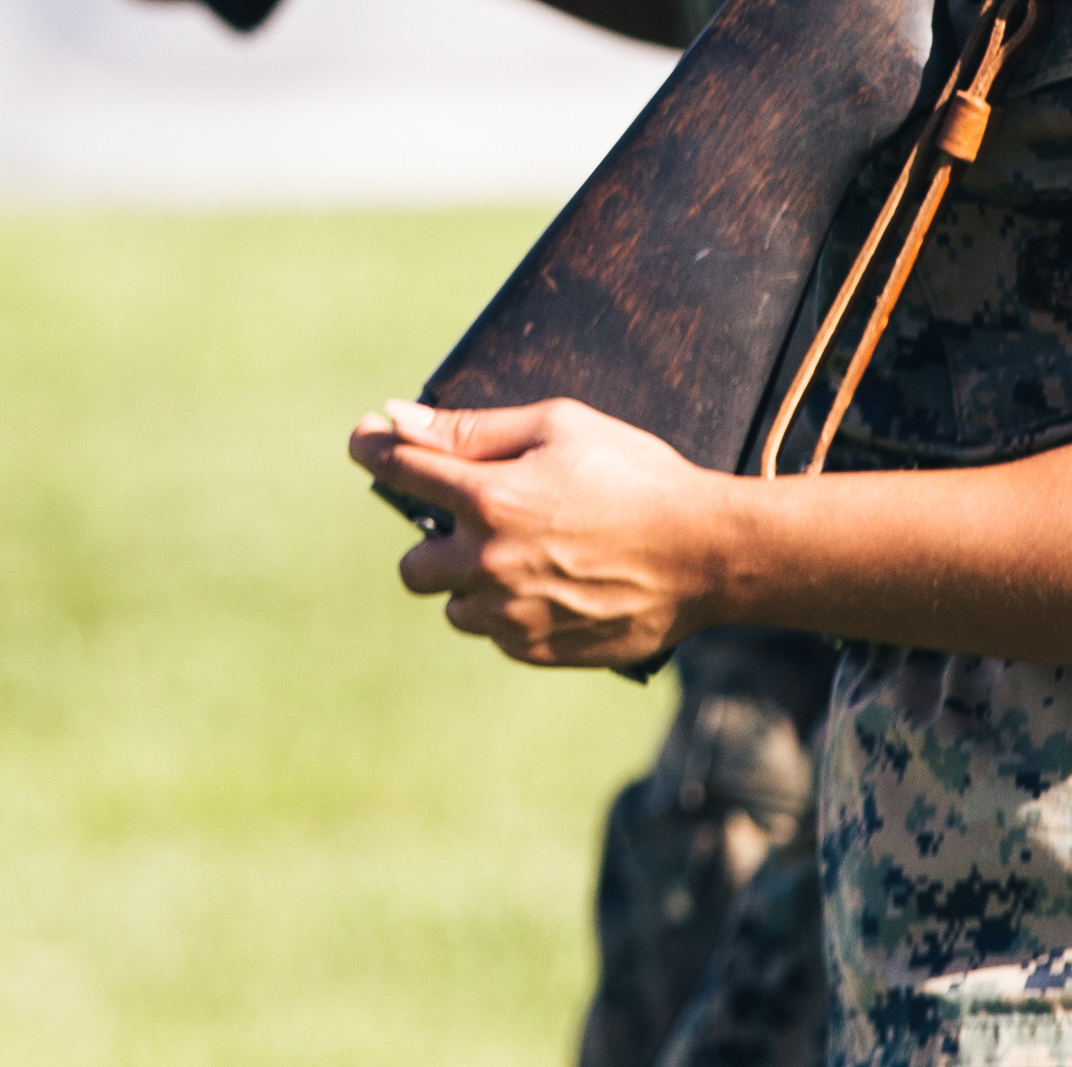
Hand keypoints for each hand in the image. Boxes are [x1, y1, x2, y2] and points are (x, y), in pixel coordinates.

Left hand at [353, 397, 733, 668]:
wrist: (706, 554)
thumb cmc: (636, 475)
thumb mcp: (559, 427)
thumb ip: (472, 430)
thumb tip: (398, 419)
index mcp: (490, 498)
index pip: (402, 470)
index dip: (376, 450)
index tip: (365, 441)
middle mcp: (487, 562)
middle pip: (412, 566)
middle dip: (434, 541)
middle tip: (476, 522)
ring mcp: (511, 615)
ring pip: (454, 607)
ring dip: (473, 584)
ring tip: (530, 557)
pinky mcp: (537, 650)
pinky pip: (496, 634)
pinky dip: (510, 612)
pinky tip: (555, 585)